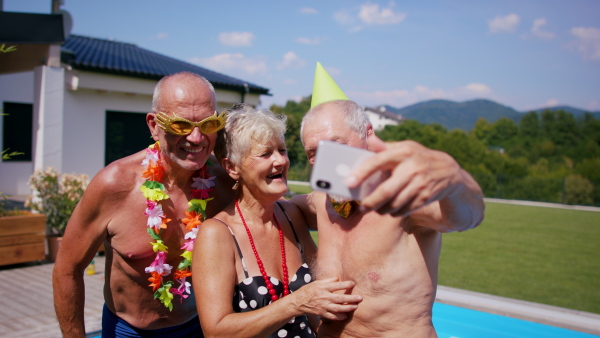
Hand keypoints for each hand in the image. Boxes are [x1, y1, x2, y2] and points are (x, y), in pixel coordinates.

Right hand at [291, 277, 361, 320]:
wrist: (298, 302)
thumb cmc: (308, 290)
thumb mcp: (316, 282)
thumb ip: (328, 281)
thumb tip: (338, 278)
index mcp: (323, 288)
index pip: (337, 285)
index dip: (346, 284)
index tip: (353, 283)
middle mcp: (324, 297)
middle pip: (340, 298)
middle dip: (351, 298)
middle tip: (360, 298)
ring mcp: (323, 306)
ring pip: (338, 308)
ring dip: (348, 308)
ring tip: (355, 307)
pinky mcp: (322, 313)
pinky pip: (332, 316)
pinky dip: (339, 317)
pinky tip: (346, 315)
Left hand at [345, 136, 462, 215]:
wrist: (448, 171)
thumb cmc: (417, 158)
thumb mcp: (404, 148)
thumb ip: (385, 147)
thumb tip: (368, 139)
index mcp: (403, 151)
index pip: (378, 161)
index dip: (362, 172)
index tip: (349, 182)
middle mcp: (412, 167)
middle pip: (386, 191)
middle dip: (370, 202)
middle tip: (361, 207)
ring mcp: (420, 183)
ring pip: (394, 204)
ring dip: (381, 210)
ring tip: (374, 209)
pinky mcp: (425, 197)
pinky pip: (404, 210)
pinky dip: (394, 212)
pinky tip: (390, 209)